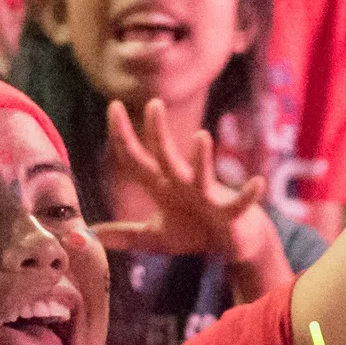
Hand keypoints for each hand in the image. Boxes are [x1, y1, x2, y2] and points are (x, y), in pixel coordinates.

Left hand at [97, 100, 277, 269]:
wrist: (235, 241)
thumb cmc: (196, 232)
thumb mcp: (157, 237)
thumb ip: (125, 234)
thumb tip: (88, 234)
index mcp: (163, 187)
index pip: (137, 159)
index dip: (123, 137)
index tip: (112, 105)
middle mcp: (183, 184)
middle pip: (166, 157)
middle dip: (159, 132)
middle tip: (153, 103)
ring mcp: (208, 196)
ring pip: (202, 175)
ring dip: (202, 158)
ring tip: (201, 136)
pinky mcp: (231, 213)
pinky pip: (240, 203)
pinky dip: (249, 194)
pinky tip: (257, 182)